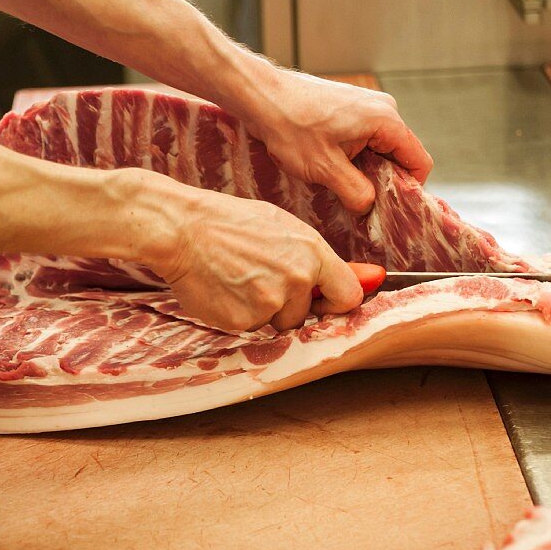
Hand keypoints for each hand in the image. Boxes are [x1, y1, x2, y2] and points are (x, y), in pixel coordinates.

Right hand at [149, 186, 363, 331]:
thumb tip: (368, 278)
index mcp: (312, 252)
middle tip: (258, 276)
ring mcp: (269, 303)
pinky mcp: (242, 321)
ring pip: (276, 322)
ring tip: (237, 278)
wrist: (182, 229)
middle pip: (305, 314)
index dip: (336, 302)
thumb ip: (319, 258)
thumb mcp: (282, 226)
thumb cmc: (230, 222)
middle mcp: (297, 280)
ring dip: (261, 310)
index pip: (349, 295)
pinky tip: (222, 288)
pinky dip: (236, 314)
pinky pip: (248, 327)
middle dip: (288, 304)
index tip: (324, 302)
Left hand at [242, 71, 433, 213]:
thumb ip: (356, 192)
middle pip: (401, 156)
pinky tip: (331, 166)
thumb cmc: (290, 126)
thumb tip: (369, 208)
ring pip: (381, 149)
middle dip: (383, 181)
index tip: (386, 208)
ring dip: (365, 170)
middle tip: (358, 200)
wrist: (261, 97)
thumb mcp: (325, 169)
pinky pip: (365, 139)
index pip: (419, 162)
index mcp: (386, 120)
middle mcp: (383, 109)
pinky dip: (354, 157)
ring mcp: (367, 106)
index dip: (408, 189)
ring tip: (338, 181)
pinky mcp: (350, 109)